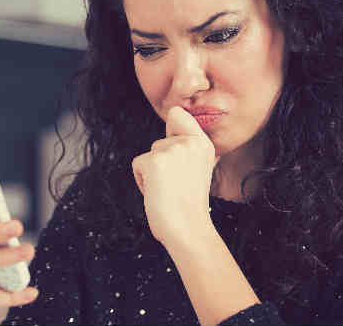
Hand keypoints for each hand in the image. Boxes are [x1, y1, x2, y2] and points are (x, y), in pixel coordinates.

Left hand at [131, 106, 219, 245]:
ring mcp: (172, 150)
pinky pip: (138, 165)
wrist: (188, 228)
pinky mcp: (154, 161)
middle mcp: (190, 142)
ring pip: (148, 154)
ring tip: (168, 190)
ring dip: (152, 173)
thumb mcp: (200, 169)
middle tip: (176, 185)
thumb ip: (189, 149)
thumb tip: (177, 124)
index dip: (170, 128)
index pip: (177, 113)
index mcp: (203, 143)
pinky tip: (157, 193)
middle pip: (159, 142)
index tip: (174, 149)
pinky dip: (142, 181)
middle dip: (161, 162)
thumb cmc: (189, 204)